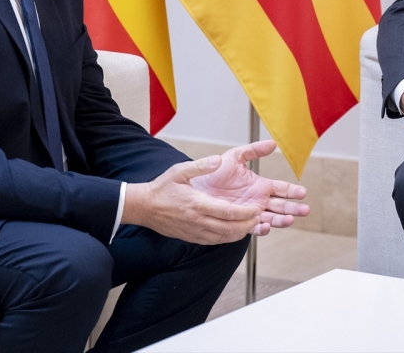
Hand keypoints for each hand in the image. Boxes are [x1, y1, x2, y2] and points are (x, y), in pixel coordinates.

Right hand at [121, 157, 265, 244]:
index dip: (245, 213)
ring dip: (239, 233)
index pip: (228, 212)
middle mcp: (198, 220)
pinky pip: (214, 241)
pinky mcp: (191, 237)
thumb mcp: (180, 171)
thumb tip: (218, 160)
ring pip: (223, 237)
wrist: (144, 207)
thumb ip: (200, 166)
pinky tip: (233, 231)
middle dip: (247, 225)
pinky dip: (227, 238)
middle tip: (259, 219)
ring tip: (250, 225)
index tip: (257, 209)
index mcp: (198, 204)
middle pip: (229, 228)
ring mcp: (195, 231)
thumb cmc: (162, 188)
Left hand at [189, 140, 309, 235]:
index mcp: (261, 185)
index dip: (292, 191)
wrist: (197, 188)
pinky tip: (266, 226)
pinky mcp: (240, 222)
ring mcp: (250, 212)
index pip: (282, 188)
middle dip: (293, 208)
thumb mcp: (235, 157)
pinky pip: (253, 228)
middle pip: (281, 205)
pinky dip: (261, 229)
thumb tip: (272, 143)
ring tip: (290, 219)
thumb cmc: (214, 173)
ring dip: (281, 220)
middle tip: (305, 209)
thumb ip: (253, 150)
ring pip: (272, 218)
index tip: (302, 192)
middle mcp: (259, 200)